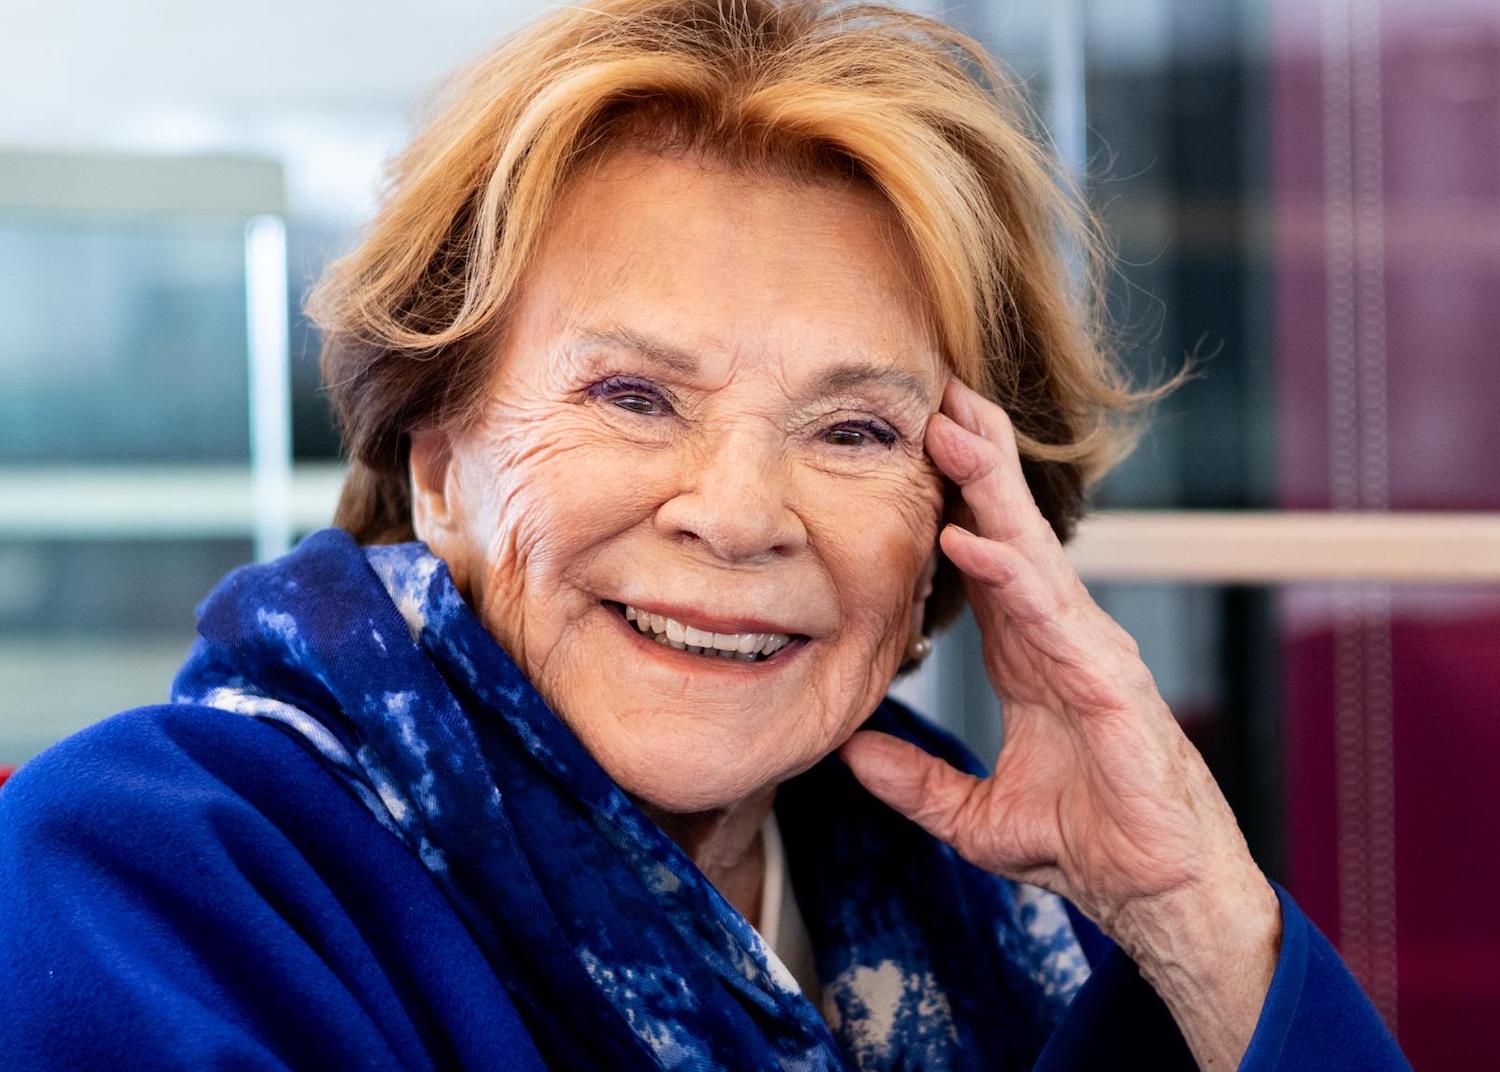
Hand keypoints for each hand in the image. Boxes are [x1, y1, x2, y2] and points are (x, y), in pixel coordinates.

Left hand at [840, 378, 1279, 1069]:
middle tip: (935, 393)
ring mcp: (1089, 652)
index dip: (950, 502)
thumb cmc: (1085, 842)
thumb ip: (913, 781)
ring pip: (1033, 553)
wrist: (1154, 890)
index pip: (983, 559)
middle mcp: (1060, 636)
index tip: (912, 444)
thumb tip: (851, 753)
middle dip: (974, 460)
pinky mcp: (1110, 685)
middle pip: (1009, 531)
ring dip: (989, 490)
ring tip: (949, 429)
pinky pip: (1052, 618)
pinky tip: (971, 539)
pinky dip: (1011, 575)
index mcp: (1030, 653)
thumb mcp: (973, 815)